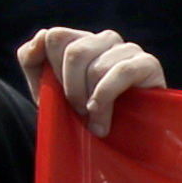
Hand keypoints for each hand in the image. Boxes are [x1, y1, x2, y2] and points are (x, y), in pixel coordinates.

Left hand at [17, 28, 165, 136]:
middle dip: (71, 89)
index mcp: (80, 41)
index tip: (58, 96)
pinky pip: (121, 72)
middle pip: (75, 51)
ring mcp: (128, 49)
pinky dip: (106, 97)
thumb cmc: (83, 115)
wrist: (121, 146)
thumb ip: (33, 61)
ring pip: (96, 66)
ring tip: (93, 120)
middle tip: (77, 112)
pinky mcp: (148, 64)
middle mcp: (104, 40)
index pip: (55, 37)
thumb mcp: (48, 90)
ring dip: (90, 100)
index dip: (51, 69)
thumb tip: (39, 38)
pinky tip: (102, 117)